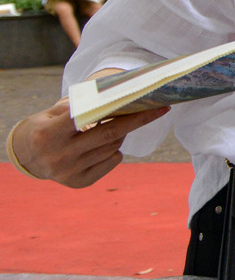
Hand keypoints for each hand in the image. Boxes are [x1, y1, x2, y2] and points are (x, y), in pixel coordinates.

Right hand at [9, 101, 167, 187]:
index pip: (89, 117)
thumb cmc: (45, 127)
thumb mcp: (52, 112)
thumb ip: (80, 106)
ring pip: (112, 147)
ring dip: (122, 134)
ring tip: (119, 124)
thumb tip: (117, 97)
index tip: (142, 99)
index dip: (118, 107)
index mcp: (49, 134)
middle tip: (161, 108)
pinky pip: (111, 161)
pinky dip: (115, 150)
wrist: (27, 157)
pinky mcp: (78, 182)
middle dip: (138, 120)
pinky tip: (104, 145)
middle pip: (109, 134)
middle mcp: (59, 155)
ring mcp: (69, 172)